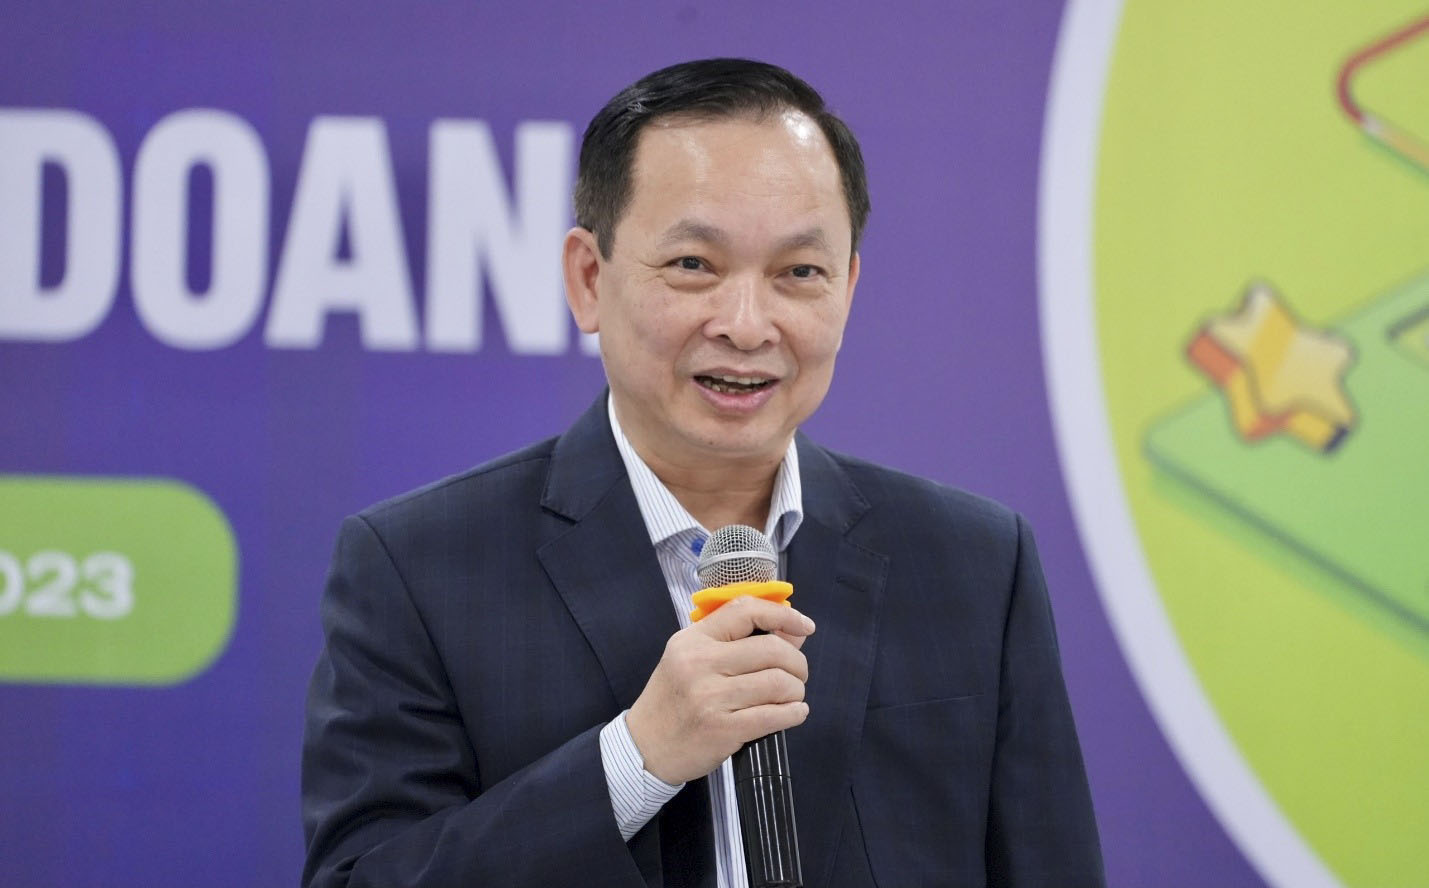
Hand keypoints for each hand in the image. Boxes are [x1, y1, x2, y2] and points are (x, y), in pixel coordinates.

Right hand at [625, 596, 814, 784]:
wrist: (645, 747)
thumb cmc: (673, 699)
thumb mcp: (693, 659)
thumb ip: (740, 642)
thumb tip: (795, 632)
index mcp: (693, 640)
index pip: (745, 610)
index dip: (783, 615)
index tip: (805, 626)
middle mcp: (700, 664)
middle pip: (772, 650)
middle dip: (797, 663)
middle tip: (797, 675)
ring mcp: (710, 698)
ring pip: (778, 683)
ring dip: (796, 691)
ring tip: (792, 697)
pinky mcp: (723, 730)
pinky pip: (773, 716)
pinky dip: (794, 713)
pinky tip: (794, 713)